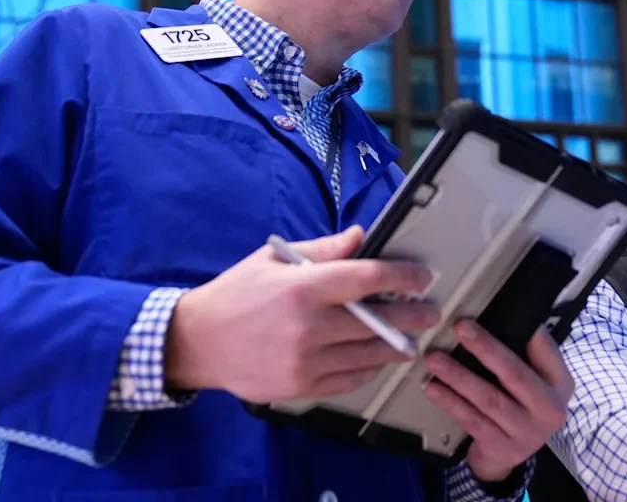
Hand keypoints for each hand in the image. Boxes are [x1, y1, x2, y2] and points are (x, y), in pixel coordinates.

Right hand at [164, 226, 439, 401]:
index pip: (367, 279)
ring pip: (370, 355)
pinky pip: (351, 380)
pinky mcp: (302, 388)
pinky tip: (375, 357)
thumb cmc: (235, 296)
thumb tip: (361, 238)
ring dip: (396, 345)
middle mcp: (308, 327)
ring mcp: (306, 362)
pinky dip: (368, 368)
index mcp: (302, 288)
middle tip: (430, 311)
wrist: (197, 343)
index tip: (422, 278)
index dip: (403, 277)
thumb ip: (322, 250)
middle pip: (378, 322)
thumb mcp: (273, 260)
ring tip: (409, 336)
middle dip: (413, 315)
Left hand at [422, 322, 574, 483]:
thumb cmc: (520, 406)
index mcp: (560, 384)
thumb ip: (527, 354)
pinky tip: (433, 387)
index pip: (546, 350)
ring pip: (488, 398)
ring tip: (435, 359)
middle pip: (515, 374)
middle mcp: (549, 409)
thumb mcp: (536, 381)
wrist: (510, 456)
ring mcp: (527, 432)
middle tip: (460, 327)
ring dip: (459, 375)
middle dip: (485, 348)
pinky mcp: (502, 447)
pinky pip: (472, 420)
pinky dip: (450, 402)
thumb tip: (505, 315)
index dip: (527, 332)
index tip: (502, 311)